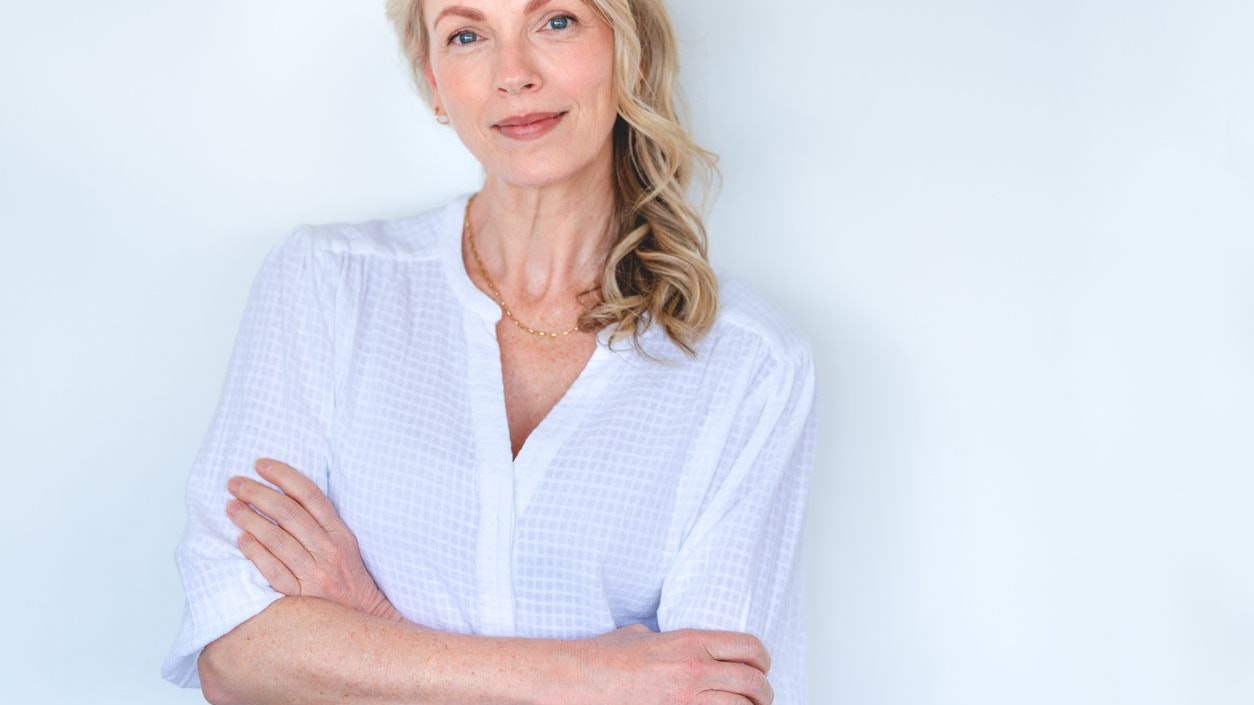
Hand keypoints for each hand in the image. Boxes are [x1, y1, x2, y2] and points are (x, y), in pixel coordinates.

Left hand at [226, 458, 403, 622]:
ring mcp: (315, 574)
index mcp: (341, 535)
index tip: (260, 464)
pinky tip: (241, 540)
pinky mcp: (302, 597)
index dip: (284, 475)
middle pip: (289, 513)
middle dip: (258, 493)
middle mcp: (329, 551)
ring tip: (231, 507)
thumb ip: (322, 525)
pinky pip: (274, 571)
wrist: (365, 621)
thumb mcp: (346, 547)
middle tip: (235, 483)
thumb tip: (286, 499)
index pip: (310, 495)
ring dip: (250, 519)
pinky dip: (256, 553)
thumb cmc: (350, 582)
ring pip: (277, 539)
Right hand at [577, 623, 773, 704]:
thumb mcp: (639, 635)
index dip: (763, 660)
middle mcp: (694, 668)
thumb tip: (663, 639)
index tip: (762, 669)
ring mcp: (687, 698)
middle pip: (752, 682)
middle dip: (763, 693)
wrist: (580, 678)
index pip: (748, 647)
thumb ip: (663, 637)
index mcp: (690, 641)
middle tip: (761, 698)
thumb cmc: (604, 657)